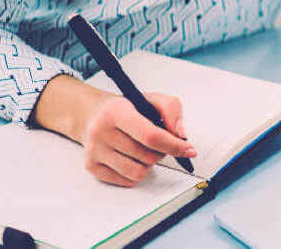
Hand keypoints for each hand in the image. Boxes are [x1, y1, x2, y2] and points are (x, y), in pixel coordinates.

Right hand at [79, 91, 197, 186]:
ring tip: (144, 150)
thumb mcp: (150, 99)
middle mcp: (100, 131)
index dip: (174, 145)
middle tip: (157, 143)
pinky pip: (127, 181)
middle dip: (161, 152)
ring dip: (149, 164)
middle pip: (147, 156)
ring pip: (138, 172)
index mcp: (116, 111)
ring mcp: (94, 150)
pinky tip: (132, 158)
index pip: (151, 136)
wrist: (93, 114)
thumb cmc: (126, 108)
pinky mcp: (91, 166)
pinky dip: (136, 173)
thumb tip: (180, 134)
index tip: (189, 149)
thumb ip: (171, 110)